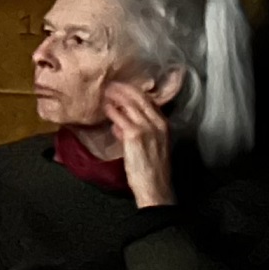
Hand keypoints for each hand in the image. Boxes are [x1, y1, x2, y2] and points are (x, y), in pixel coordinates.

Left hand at [102, 79, 176, 207]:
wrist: (155, 185)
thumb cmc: (151, 169)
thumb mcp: (148, 146)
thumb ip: (133, 132)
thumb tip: (117, 125)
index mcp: (164, 125)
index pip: (149, 101)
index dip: (134, 92)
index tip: (122, 86)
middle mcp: (158, 123)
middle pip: (140, 98)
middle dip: (124, 89)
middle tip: (111, 84)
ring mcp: (147, 128)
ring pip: (129, 104)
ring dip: (116, 95)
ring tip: (105, 90)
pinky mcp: (135, 134)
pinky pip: (120, 117)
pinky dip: (111, 110)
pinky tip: (104, 106)